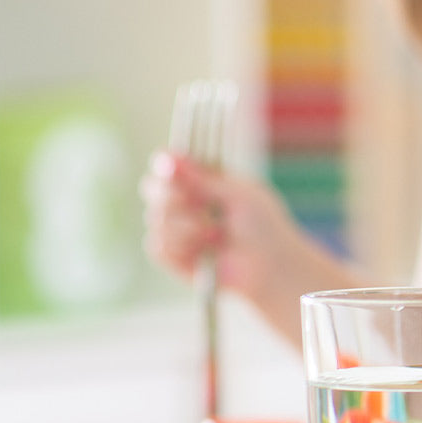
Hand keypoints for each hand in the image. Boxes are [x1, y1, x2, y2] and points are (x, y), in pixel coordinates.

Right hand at [139, 150, 315, 302]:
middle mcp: (184, 202)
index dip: (164, 165)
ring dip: (186, 227)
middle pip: (152, 188)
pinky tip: (204, 252)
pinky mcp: (172, 256)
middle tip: (198, 204)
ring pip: (155, 219)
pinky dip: (181, 247)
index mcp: (202, 181)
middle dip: (172, 196)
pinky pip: (157, 246)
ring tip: (216, 235)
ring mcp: (176, 229)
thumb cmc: (263, 226)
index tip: (169, 167)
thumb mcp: (239, 194)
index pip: (168, 166)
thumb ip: (204, 177)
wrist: (269, 266)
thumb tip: (170, 156)